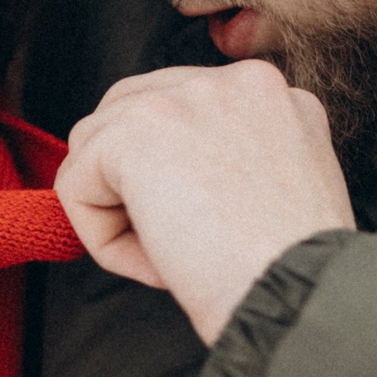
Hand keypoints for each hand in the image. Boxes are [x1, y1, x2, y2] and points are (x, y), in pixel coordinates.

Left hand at [56, 60, 354, 344]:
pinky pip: (75, 184)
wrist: (301, 297)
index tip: (208, 231)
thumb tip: (166, 168)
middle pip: (128, 110)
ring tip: (169, 258)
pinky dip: (101, 238)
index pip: (182, 112)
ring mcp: (183, 97)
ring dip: (116, 212)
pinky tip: (156, 264)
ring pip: (95, 147)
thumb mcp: (285, 188)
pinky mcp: (136, 131)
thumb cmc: (297, 273)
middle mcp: (232, 79)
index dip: (174, 178)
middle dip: (126, 179)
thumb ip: (234, 156)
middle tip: (171, 243)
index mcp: (271, 93)